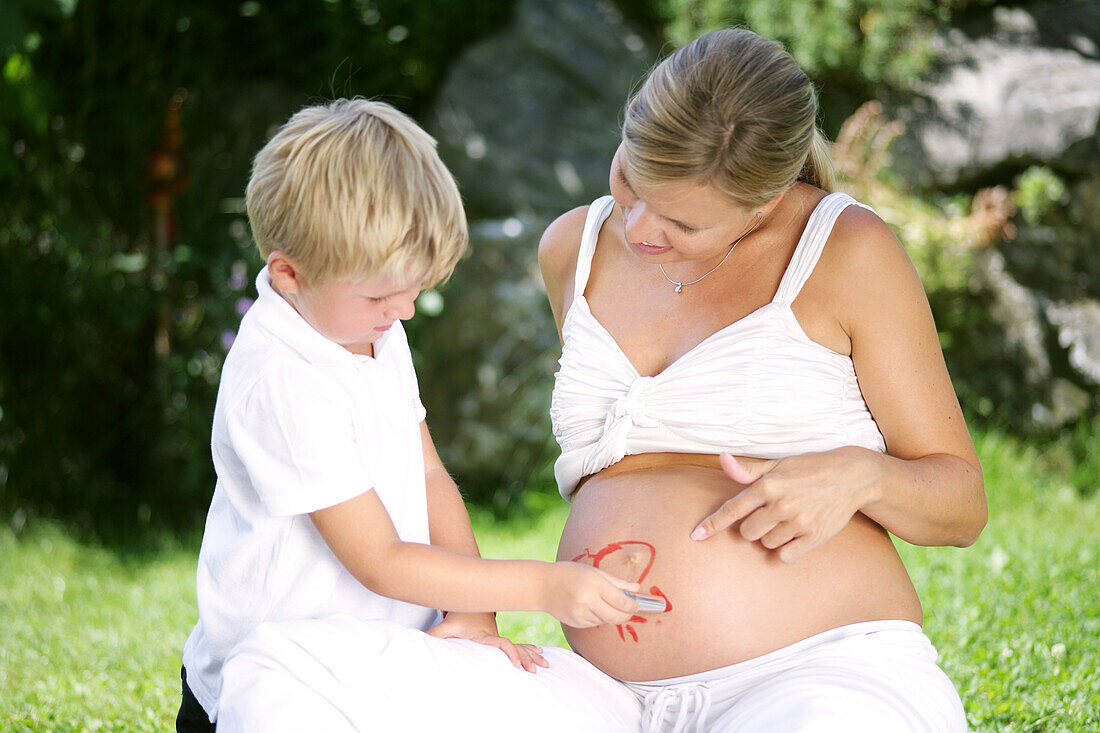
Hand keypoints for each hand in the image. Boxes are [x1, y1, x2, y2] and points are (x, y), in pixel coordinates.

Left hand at [427, 612, 548, 672]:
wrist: (468, 598)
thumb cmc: (457, 615)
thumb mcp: (446, 625)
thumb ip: (435, 635)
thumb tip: (421, 640)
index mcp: (486, 635)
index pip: (503, 644)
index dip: (511, 653)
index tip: (517, 665)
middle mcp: (496, 636)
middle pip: (516, 646)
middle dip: (527, 658)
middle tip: (537, 670)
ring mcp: (500, 636)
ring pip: (520, 645)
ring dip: (532, 654)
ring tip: (545, 663)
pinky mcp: (500, 638)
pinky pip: (518, 644)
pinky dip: (529, 649)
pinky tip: (539, 654)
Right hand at [542, 562, 639, 627]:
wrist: (542, 585)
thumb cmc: (569, 573)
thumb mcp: (593, 571)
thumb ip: (617, 582)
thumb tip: (637, 588)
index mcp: (594, 584)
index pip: (621, 601)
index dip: (633, 606)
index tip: (636, 605)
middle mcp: (588, 600)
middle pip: (617, 617)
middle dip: (626, 615)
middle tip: (629, 611)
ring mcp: (581, 613)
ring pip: (606, 621)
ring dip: (611, 615)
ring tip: (604, 603)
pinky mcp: (576, 622)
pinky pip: (595, 623)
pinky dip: (598, 617)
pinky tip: (591, 607)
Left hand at [690, 449, 882, 562]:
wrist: (852, 475)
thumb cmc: (810, 467)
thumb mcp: (778, 464)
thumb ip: (748, 471)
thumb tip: (721, 460)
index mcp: (768, 485)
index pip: (732, 509)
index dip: (712, 524)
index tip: (697, 536)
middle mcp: (781, 504)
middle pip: (747, 532)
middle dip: (752, 526)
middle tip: (768, 514)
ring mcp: (798, 522)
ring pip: (766, 544)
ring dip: (770, 536)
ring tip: (787, 519)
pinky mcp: (814, 537)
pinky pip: (786, 556)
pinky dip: (785, 550)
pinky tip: (794, 535)